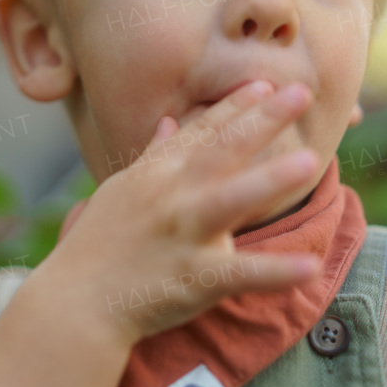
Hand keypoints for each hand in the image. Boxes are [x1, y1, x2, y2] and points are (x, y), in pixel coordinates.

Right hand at [44, 80, 323, 346]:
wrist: (75, 304)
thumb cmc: (98, 245)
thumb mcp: (121, 190)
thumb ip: (152, 156)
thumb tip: (167, 121)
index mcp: (156, 174)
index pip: (201, 131)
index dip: (235, 106)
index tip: (266, 83)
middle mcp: (171, 196)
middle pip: (222, 150)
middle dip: (262, 119)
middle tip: (301, 92)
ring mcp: (183, 235)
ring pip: (231, 200)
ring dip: (270, 179)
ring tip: (311, 160)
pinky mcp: (194, 278)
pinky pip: (241, 274)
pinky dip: (276, 272)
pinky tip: (309, 267)